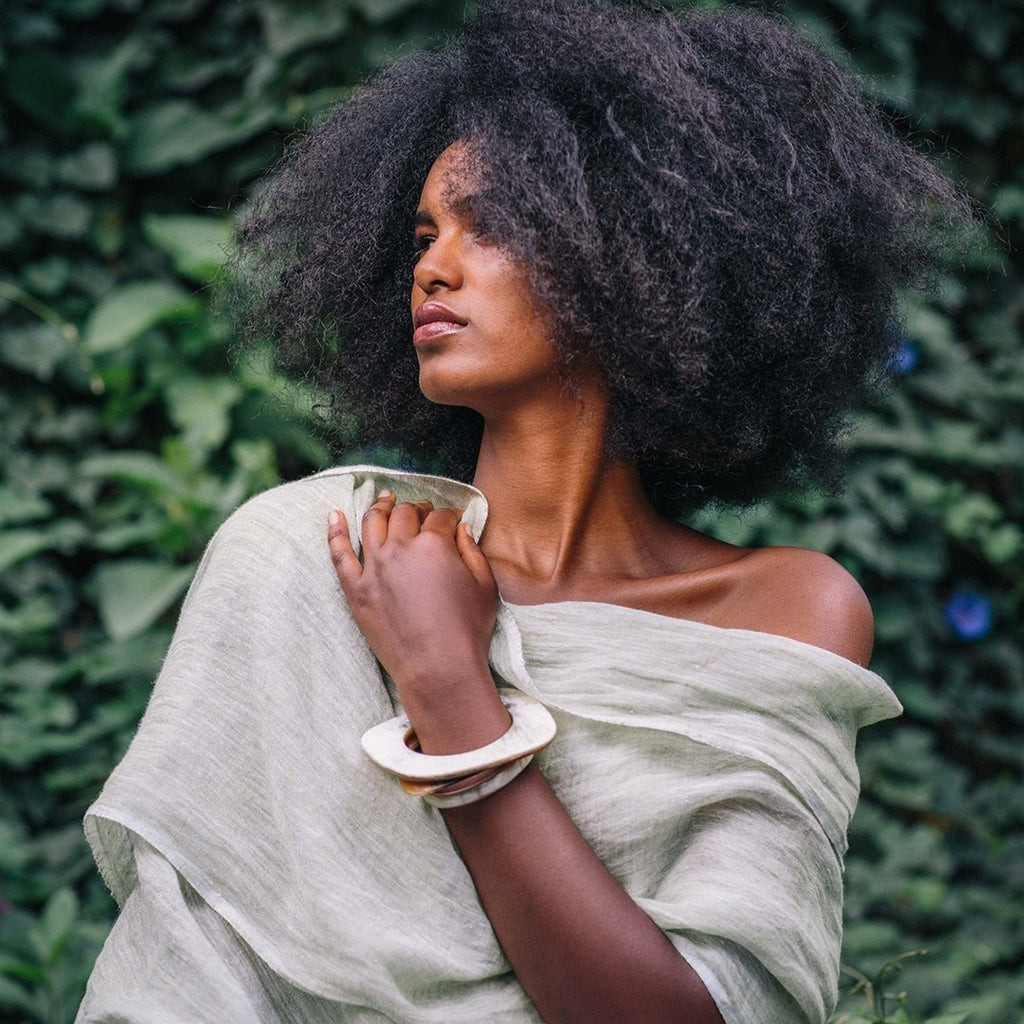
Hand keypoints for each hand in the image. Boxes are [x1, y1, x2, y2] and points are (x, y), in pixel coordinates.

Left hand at [327, 490, 508, 751]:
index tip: (454, 517)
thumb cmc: (467, 629)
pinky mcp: (356, 589)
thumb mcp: (485, 586)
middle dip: (417, 508)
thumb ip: (472, 550)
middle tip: (423, 511)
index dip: (450, 514)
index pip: (441, 517)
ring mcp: (374, 568)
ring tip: (385, 499)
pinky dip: (335, 531)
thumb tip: (460, 527)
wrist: (438, 668)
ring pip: (372, 522)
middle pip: (405, 514)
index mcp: (434, 544)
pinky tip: (334, 515)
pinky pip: (339, 553)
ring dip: (380, 506)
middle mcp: (400, 548)